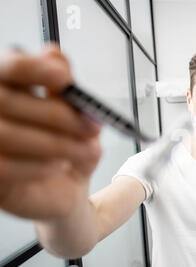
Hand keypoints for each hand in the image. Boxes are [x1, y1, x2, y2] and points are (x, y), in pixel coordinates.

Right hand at [0, 44, 102, 220]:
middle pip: (8, 100)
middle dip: (58, 114)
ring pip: (6, 134)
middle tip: (93, 126)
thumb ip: (66, 88)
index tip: (64, 76)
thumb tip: (54, 54)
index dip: (32, 67)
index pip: (8, 66)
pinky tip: (61, 166)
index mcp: (9, 88)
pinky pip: (4, 166)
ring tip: (86, 150)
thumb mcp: (79, 116)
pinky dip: (38, 166)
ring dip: (56, 143)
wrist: (68, 188)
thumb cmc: (70, 147)